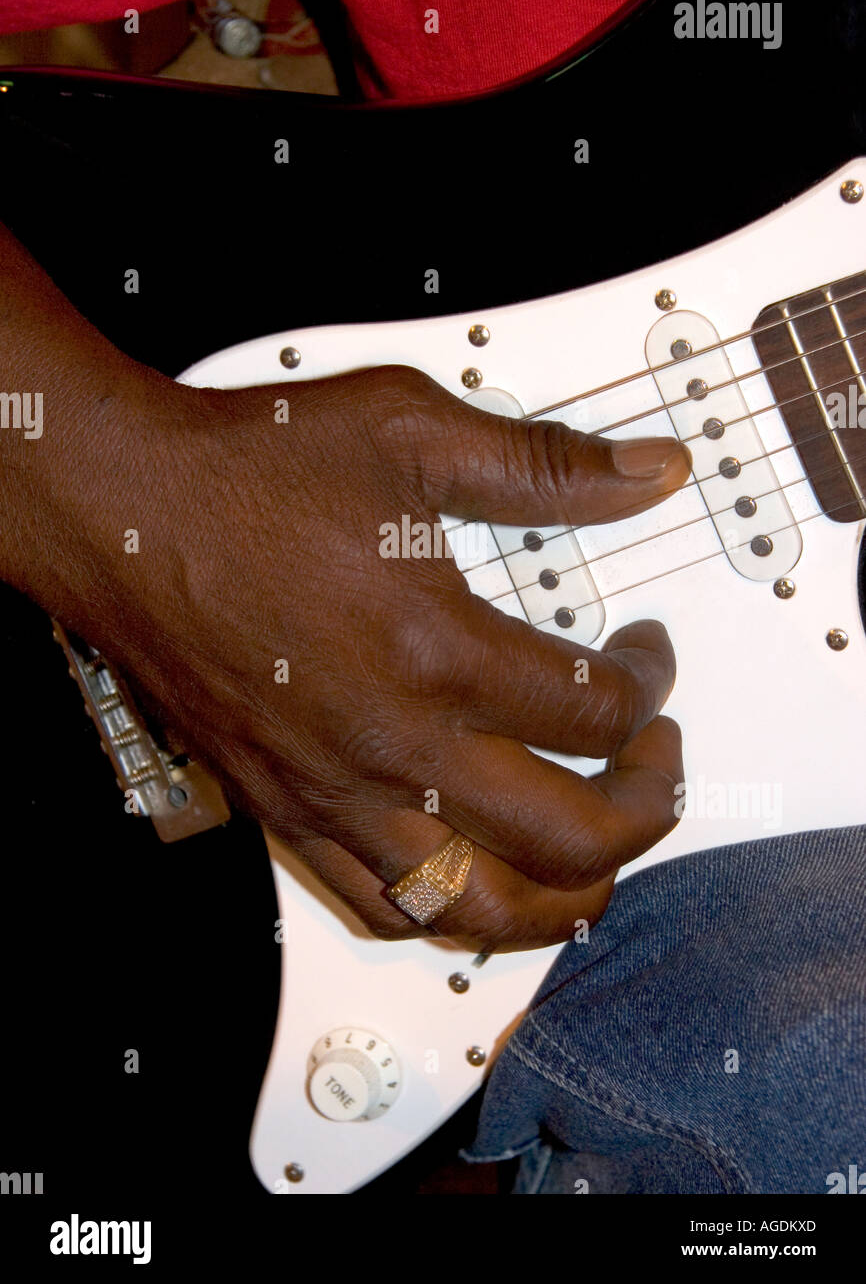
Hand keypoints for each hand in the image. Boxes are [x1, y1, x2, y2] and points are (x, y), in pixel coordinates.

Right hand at [45, 363, 689, 950]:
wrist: (125, 513)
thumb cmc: (247, 474)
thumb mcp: (411, 433)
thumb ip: (544, 465)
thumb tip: (646, 470)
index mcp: (436, 650)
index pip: (597, 711)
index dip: (649, 684)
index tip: (644, 656)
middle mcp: (392, 743)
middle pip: (570, 836)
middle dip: (645, 806)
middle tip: (653, 758)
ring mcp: (336, 793)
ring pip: (484, 909)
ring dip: (568, 895)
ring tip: (595, 851)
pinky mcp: (288, 813)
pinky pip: (384, 911)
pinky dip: (455, 917)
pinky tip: (478, 882)